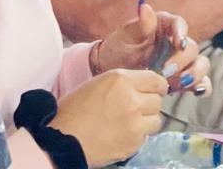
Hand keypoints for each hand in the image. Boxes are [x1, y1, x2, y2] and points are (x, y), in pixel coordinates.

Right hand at [52, 69, 166, 168]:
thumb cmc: (75, 109)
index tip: (156, 90)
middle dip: (150, 104)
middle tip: (137, 108)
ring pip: (156, 120)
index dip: (158, 86)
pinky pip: (146, 137)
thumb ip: (122, 84)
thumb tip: (140, 87)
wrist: (64, 136)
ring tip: (131, 122)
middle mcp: (132, 99)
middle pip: (158, 101)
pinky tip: (123, 133)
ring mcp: (135, 123)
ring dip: (147, 121)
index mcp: (121, 79)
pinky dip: (139, 135)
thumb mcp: (99, 84)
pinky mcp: (134, 143)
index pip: (156, 80)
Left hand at [96, 4, 211, 95]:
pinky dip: (203, 87)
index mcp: (163, 25)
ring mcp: (182, 62)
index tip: (180, 44)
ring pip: (201, 64)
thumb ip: (140, 25)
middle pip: (192, 48)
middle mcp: (176, 42)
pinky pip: (202, 82)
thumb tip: (145, 6)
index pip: (179, 23)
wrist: (114, 71)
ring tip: (177, 83)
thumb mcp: (125, 36)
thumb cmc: (118, 49)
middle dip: (182, 60)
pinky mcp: (184, 79)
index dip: (182, 32)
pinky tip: (195, 91)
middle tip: (166, 70)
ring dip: (195, 74)